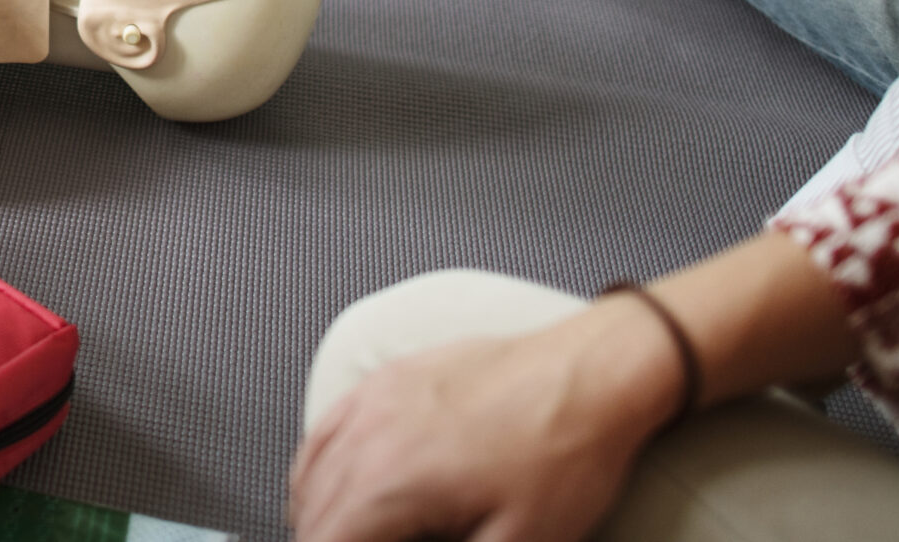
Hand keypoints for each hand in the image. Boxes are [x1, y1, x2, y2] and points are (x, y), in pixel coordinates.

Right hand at [290, 299, 681, 541]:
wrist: (589, 374)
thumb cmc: (563, 455)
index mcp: (391, 484)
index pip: (325, 541)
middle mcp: (367, 437)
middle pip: (311, 514)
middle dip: (326, 540)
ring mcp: (371, 401)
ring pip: (309, 474)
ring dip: (318, 515)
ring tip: (349, 536)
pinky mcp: (386, 379)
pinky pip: (324, 430)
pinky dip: (317, 469)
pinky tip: (336, 487)